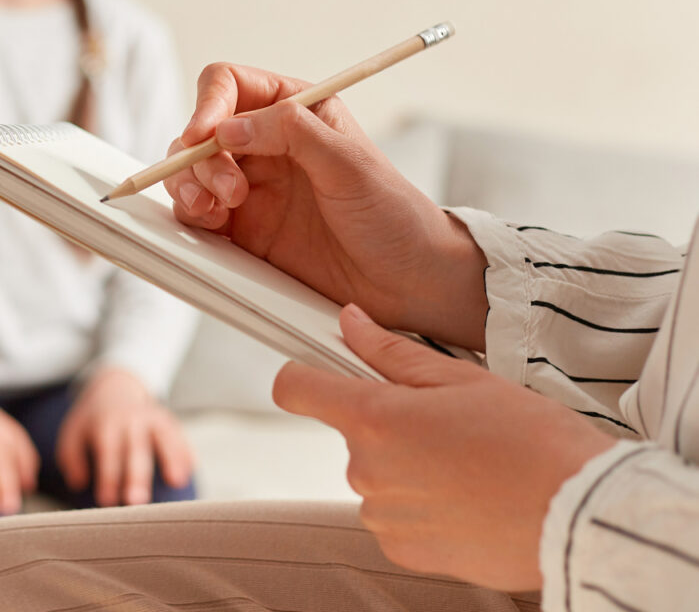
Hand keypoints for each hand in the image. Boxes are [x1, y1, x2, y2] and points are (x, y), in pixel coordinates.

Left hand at [55, 367, 192, 505]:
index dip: (108, 477)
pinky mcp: (166, 419)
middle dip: (137, 474)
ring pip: (163, 436)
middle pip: (136, 447)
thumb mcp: (72, 434)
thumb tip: (79, 483)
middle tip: (137, 501)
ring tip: (177, 482)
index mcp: (105, 424)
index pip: (108, 452)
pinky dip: (185, 449)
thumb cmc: (91, 423)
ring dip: (170, 457)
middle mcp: (131, 419)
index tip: (107, 502)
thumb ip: (71, 459)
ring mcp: (151, 416)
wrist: (114, 386)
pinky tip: (191, 469)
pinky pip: (177, 433)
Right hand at [165, 63, 486, 348]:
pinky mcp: (243, 227)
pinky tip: (214, 225)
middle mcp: (267, 144)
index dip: (209, 106)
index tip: (204, 136)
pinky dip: (192, 215)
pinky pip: (197, 212)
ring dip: (190, 185)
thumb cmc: (392, 214)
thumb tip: (229, 127)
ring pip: (190, 171)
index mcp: (295, 110)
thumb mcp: (349, 162)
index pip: (230, 86)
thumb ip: (291, 133)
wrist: (407, 279)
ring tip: (218, 210)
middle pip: (201, 131)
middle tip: (231, 192)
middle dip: (201, 157)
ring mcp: (252, 186)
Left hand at [274, 305, 616, 590]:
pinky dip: (417, 501)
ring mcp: (382, 515)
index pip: (297, 389)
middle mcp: (367, 470)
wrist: (577, 515)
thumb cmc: (530, 441)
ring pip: (375, 471)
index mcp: (375, 418)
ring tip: (462, 459)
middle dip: (387, 419)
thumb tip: (352, 323)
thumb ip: (392, 352)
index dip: (300, 374)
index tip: (311, 368)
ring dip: (404, 462)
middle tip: (442, 418)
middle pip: (352, 430)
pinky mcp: (403, 550)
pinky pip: (392, 513)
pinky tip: (463, 493)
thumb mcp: (461, 377)